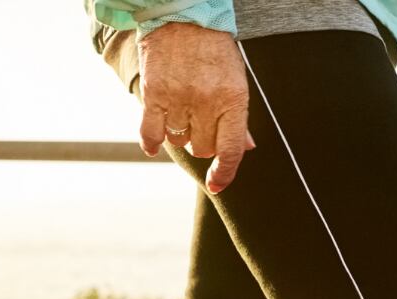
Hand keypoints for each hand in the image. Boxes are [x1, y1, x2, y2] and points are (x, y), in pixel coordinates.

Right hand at [136, 22, 255, 194]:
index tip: (217, 185)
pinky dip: (153, 143)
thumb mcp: (237, 79)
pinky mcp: (154, 94)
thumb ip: (239, 117)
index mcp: (233, 100)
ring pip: (180, 141)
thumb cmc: (213, 48)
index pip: (230, 150)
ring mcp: (178, 99)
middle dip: (203, 141)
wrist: (183, 15)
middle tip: (200, 121)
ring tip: (182, 112)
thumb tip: (246, 149)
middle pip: (204, 147)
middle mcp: (206, 102)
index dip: (225, 173)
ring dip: (182, 135)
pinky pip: (151, 134)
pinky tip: (154, 144)